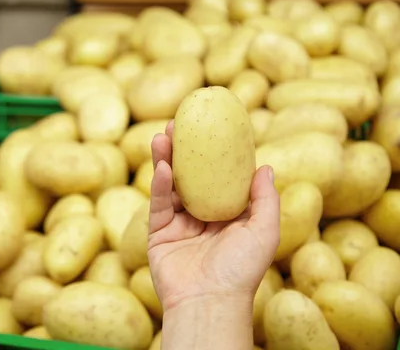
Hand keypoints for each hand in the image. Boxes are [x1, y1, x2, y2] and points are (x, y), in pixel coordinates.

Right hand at [148, 120, 279, 312]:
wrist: (209, 301)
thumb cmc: (241, 270)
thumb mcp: (264, 231)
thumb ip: (265, 199)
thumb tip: (265, 167)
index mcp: (228, 214)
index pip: (220, 176)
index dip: (215, 151)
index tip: (211, 126)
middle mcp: (202, 215)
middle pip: (191, 174)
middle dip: (184, 149)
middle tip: (179, 124)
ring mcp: (179, 223)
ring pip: (171, 184)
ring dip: (166, 158)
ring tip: (162, 135)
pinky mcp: (159, 232)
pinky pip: (159, 203)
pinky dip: (160, 184)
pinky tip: (163, 166)